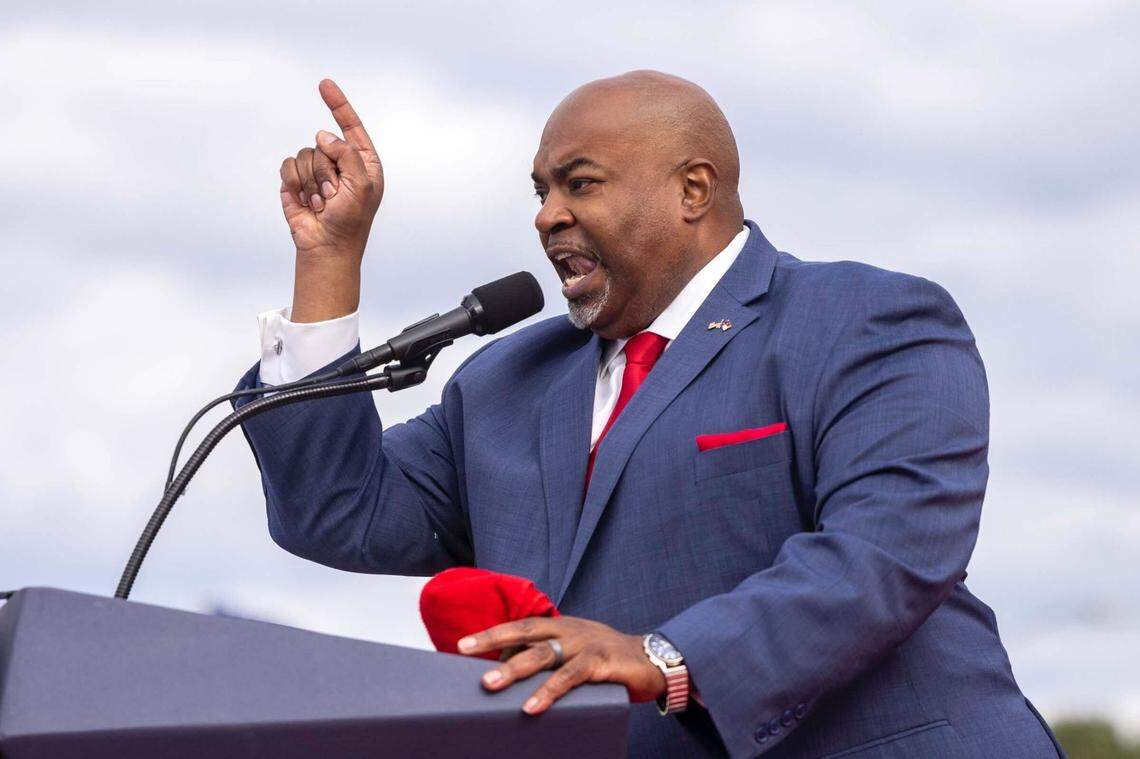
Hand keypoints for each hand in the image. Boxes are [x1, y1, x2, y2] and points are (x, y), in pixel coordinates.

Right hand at [278, 79, 383, 321]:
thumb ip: (348, 154)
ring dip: (312, 182)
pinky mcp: (295, 180)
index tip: (324, 83)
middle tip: (334, 198)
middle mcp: (339, 163)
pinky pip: (288, 165)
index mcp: (363, 162)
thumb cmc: (350, 222)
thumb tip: (324, 135)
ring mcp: (316, 171)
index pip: (351, 127)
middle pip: (323, 143)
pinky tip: (306, 203)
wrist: (326, 248)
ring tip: (322, 203)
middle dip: (327, 172)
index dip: (338, 104)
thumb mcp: (361, 186)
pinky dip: (295, 184)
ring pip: (304, 154)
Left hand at [457, 616, 666, 714]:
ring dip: (515, 669)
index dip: (494, 633)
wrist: (654, 660)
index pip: (522, 625)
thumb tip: (513, 675)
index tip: (464, 643)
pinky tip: (532, 706)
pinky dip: (549, 691)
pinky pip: (570, 677)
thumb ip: (550, 661)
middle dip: (494, 639)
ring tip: (490, 684)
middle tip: (466, 649)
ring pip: (544, 653)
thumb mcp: (576, 655)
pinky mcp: (601, 662)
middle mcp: (570, 630)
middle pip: (526, 631)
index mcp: (562, 626)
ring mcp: (586, 644)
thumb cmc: (608, 661)